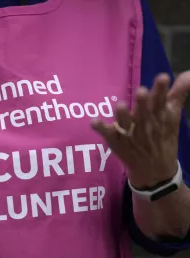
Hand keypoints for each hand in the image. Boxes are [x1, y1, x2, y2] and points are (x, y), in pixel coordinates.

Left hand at [91, 72, 189, 188]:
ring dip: (123, 115)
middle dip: (143, 102)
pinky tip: (93, 122)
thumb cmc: (161, 136)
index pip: (161, 101)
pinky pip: (107, 134)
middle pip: (143, 112)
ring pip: (125, 123)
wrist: (153, 168)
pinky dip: (100, 128)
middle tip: (141, 91)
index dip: (161, 90)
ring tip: (121, 105)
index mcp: (159, 116)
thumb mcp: (172, 116)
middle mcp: (144, 124)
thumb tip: (189, 73)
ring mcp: (129, 133)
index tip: (162, 77)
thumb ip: (178, 93)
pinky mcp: (116, 141)